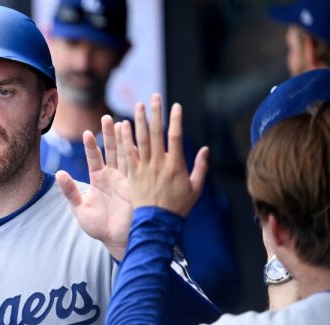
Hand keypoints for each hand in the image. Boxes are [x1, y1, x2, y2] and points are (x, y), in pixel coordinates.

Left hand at [56, 115, 132, 259]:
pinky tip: (138, 141)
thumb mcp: (80, 209)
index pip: (94, 158)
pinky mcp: (137, 186)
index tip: (87, 133)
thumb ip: (69, 191)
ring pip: (126, 155)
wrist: (118, 240)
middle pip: (112, 151)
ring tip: (124, 122)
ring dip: (125, 139)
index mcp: (99, 180)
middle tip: (108, 117)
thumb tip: (59, 173)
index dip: (91, 146)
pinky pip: (138, 167)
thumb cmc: (99, 227)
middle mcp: (113, 177)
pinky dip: (138, 154)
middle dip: (110, 134)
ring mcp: (127, 180)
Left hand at [121, 93, 207, 216]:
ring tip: (139, 105)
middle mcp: (159, 164)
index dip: (176, 120)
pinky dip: (125, 139)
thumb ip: (201, 167)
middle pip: (157, 133)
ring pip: (141, 140)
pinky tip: (123, 125)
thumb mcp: (196, 188)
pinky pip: (128, 153)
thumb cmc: (179, 207)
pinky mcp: (133, 174)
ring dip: (140, 120)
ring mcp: (144, 168)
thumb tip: (206, 148)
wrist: (157, 223)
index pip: (176, 137)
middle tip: (154, 96)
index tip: (176, 106)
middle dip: (156, 113)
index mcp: (176, 166)